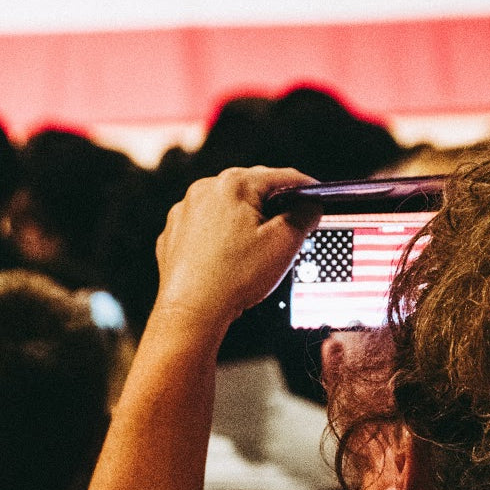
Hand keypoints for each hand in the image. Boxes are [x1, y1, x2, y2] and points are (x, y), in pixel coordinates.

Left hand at [154, 166, 318, 328]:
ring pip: (226, 209)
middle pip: (251, 190)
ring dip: (245, 222)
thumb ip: (304, 216)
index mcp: (232, 185)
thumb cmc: (233, 278)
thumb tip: (311, 206)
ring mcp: (184, 213)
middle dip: (273, 206)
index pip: (280, 177)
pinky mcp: (174, 235)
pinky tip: (229, 259)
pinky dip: (220, 238)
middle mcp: (203, 191)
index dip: (305, 187)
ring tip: (256, 251)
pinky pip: (205, 228)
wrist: (192, 312)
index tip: (316, 197)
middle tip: (290, 228)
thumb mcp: (284, 244)